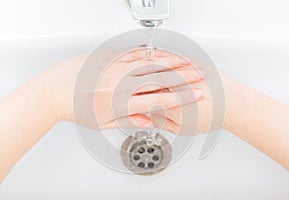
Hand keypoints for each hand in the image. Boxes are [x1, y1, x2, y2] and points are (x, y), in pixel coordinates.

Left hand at [32, 49, 204, 129]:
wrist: (53, 90)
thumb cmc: (75, 107)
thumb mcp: (103, 123)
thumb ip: (128, 120)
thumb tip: (147, 120)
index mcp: (121, 103)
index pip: (160, 100)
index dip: (183, 98)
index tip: (197, 95)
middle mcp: (121, 84)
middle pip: (160, 79)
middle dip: (184, 78)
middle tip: (200, 76)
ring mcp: (116, 68)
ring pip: (150, 64)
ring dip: (171, 63)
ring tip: (188, 63)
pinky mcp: (110, 58)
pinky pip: (135, 54)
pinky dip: (151, 54)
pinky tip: (162, 53)